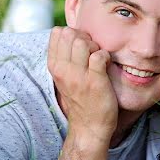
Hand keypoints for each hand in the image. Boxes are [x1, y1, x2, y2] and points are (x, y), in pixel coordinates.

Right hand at [47, 27, 116, 144]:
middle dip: (84, 37)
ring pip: (83, 42)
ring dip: (95, 46)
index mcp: (54, 66)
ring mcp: (78, 76)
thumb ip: (64, 56)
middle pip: (70, 33)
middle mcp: (63, 70)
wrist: (89, 127)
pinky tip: (106, 66)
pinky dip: (105, 56)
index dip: (73, 34)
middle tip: (91, 52)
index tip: (80, 47)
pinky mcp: (95, 81)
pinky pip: (99, 55)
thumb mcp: (64, 77)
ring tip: (98, 59)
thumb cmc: (80, 99)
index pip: (57, 33)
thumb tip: (70, 33)